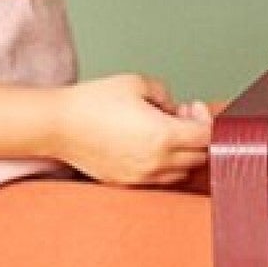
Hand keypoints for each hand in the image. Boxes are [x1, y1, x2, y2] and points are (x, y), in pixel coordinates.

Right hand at [53, 74, 212, 185]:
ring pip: (183, 172)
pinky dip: (166, 164)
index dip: (208, 120)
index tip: (193, 107)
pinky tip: (150, 144)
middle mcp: (156, 162)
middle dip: (198, 135)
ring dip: (184, 152)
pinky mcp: (128, 183)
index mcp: (163, 136)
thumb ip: (166, 94)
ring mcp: (142, 177)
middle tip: (182, 116)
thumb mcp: (138, 83)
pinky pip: (161, 179)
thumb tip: (175, 109)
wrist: (59, 125)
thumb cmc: (94, 102)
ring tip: (165, 131)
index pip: (208, 137)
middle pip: (200, 157)